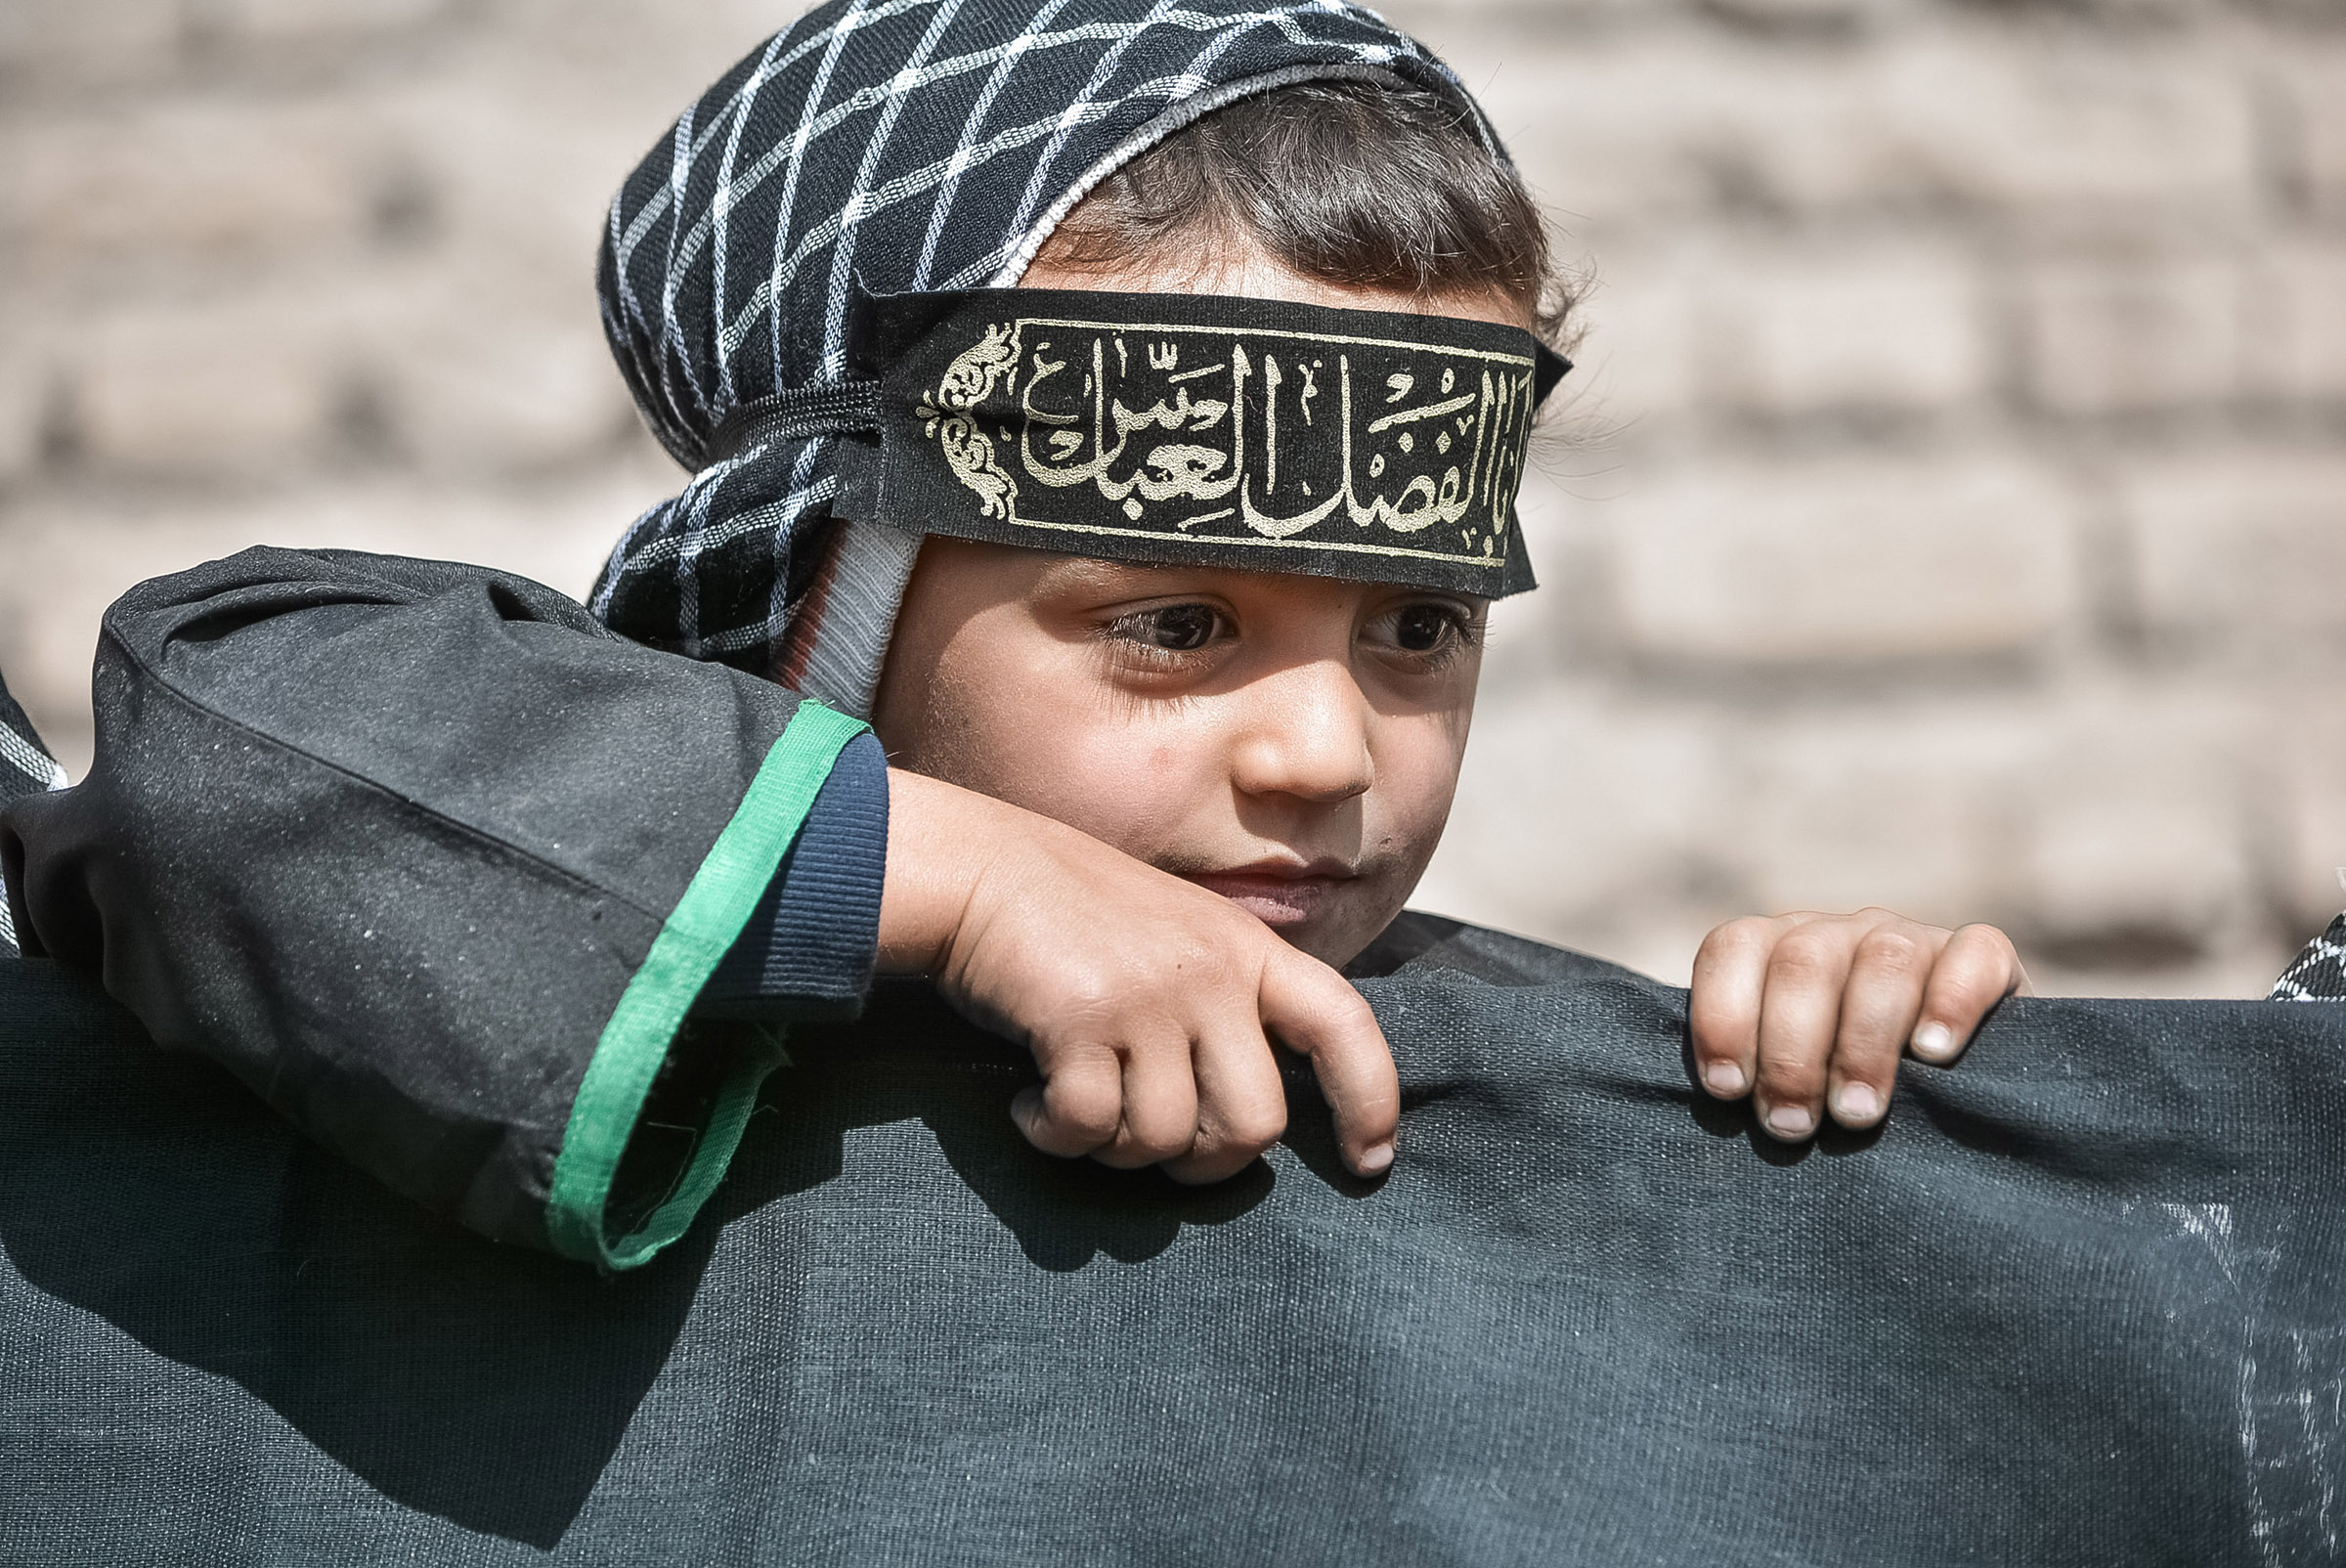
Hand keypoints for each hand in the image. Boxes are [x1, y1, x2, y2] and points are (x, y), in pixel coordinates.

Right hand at [877, 769, 1399, 1182]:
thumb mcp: (1177, 938)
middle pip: (1254, 1125)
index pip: (1345, 1025)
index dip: (1370, 1101)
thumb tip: (1252, 1120)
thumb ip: (1226, 1003)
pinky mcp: (1082, 1018)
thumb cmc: (1073, 918)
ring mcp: (1151, 994)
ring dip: (1111, 1151)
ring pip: (1163, 1140)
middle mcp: (1213, 972)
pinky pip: (1087, 1128)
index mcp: (1248, 949)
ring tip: (1075, 1111)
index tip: (1369, 1162)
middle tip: (1148, 1144)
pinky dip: (1053, 1137)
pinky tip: (1029, 1108)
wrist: (977, 869)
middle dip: (1201, 1163)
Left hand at [1689, 908, 2028, 1141]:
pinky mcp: (1984, 957)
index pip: (1732, 949)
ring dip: (1863, 1044)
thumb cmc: (1840, 1099)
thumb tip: (1715, 1104)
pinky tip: (1933, 1055)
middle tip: (1791, 1125)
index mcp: (1777, 951)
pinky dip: (1951, 1003)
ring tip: (1855, 1114)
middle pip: (1803, 963)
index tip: (1727, 1090)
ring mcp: (1912, 938)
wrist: (1956, 1089)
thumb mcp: (1790, 1083)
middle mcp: (1839, 934)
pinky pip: (1973, 955)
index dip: (1722, 1016)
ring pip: (1884, 960)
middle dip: (1790, 1053)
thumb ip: (1750, 1078)